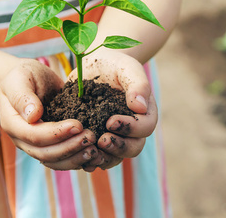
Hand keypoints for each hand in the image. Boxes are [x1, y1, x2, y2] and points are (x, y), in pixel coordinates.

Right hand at [0, 59, 103, 169]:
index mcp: (13, 123)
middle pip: (45, 153)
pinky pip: (62, 160)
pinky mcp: (50, 146)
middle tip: (91, 137)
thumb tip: (32, 116)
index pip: (34, 135)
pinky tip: (95, 157)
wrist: (31, 81)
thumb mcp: (21, 77)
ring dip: (75, 158)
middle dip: (70, 147)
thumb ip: (23, 96)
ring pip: (54, 161)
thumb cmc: (25, 76)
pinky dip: (78, 161)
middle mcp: (22, 140)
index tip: (78, 125)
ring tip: (95, 150)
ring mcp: (36, 146)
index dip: (56, 133)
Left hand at [68, 50, 158, 171]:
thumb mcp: (127, 68)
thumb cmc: (114, 64)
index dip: (130, 128)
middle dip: (119, 147)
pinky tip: (80, 158)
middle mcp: (133, 129)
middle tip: (101, 140)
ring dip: (105, 158)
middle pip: (134, 147)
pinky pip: (99, 157)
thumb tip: (141, 107)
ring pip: (117, 157)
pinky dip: (91, 160)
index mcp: (145, 112)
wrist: (94, 66)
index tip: (110, 121)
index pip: (145, 127)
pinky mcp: (98, 139)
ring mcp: (116, 136)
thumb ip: (137, 84)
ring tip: (90, 153)